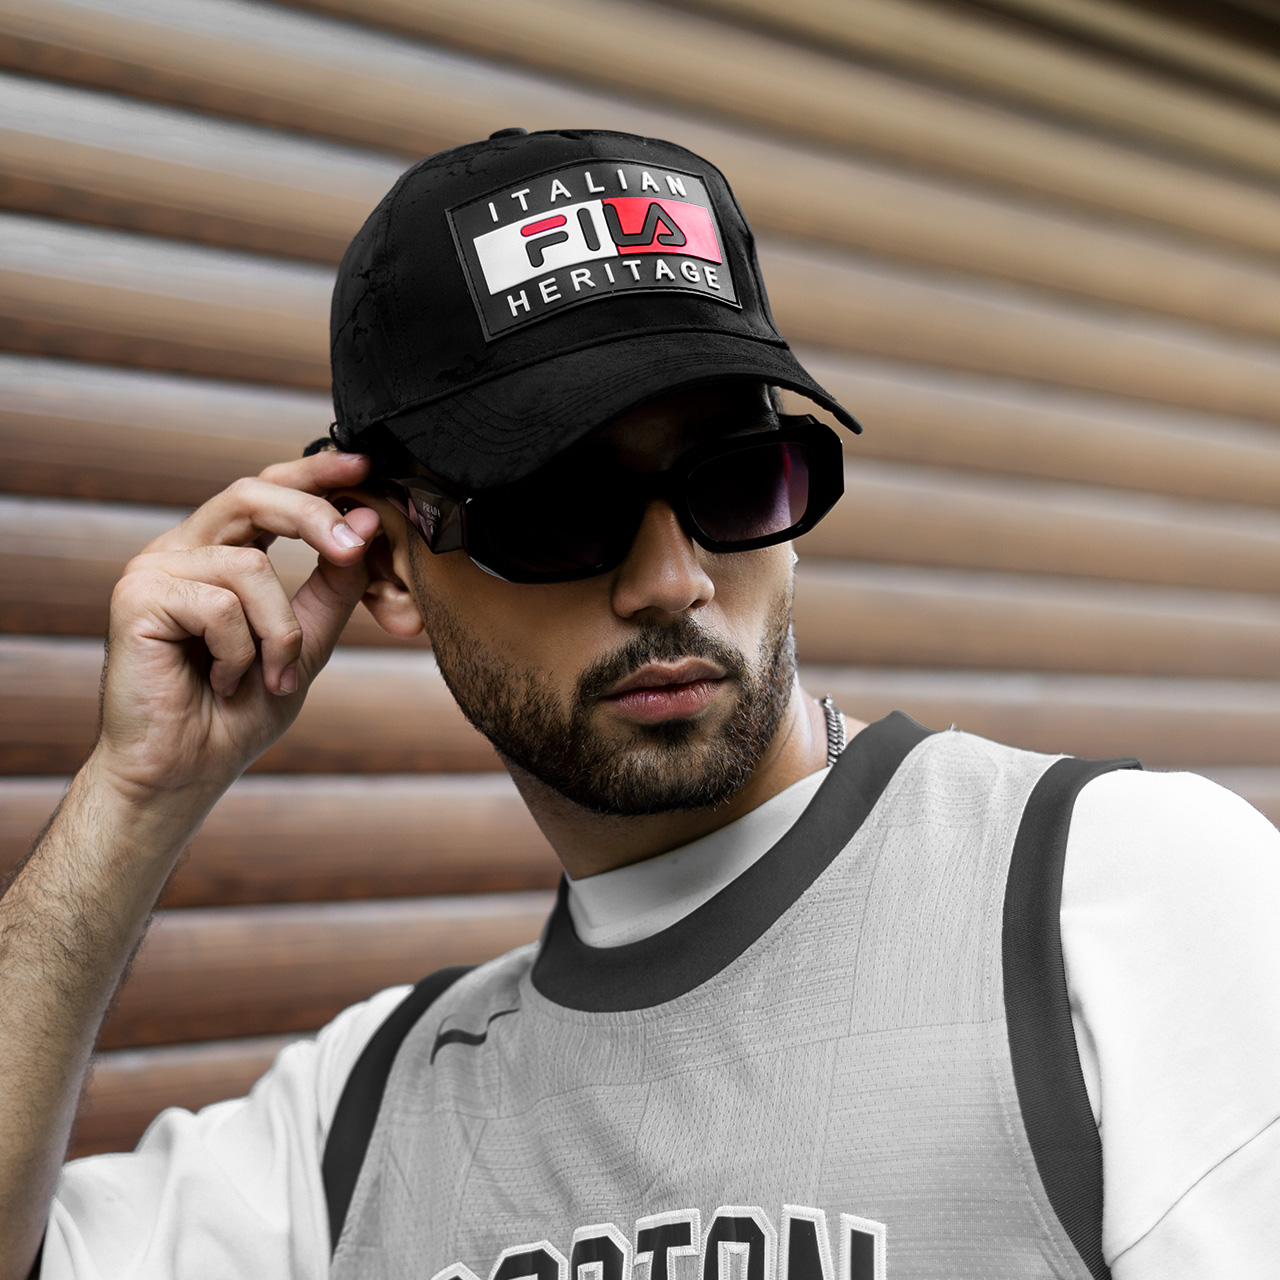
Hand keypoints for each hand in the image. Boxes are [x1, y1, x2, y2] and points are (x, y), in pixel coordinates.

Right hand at [92, 450, 380, 800]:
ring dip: (279, 633)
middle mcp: (185, 550)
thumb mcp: (306, 640)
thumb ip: (334, 586)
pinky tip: (220, 681)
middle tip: (355, 548)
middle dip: (315, 518)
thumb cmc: (238, 710)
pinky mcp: (136, 597)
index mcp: (221, 552)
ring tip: (268, 677)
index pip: (268, 490)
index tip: (363, 464)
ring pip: (250, 567)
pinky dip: (241, 652)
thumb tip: (366, 524)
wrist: (186, 770)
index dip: (314, 471)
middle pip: (254, 496)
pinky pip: (221, 605)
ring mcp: (155, 568)